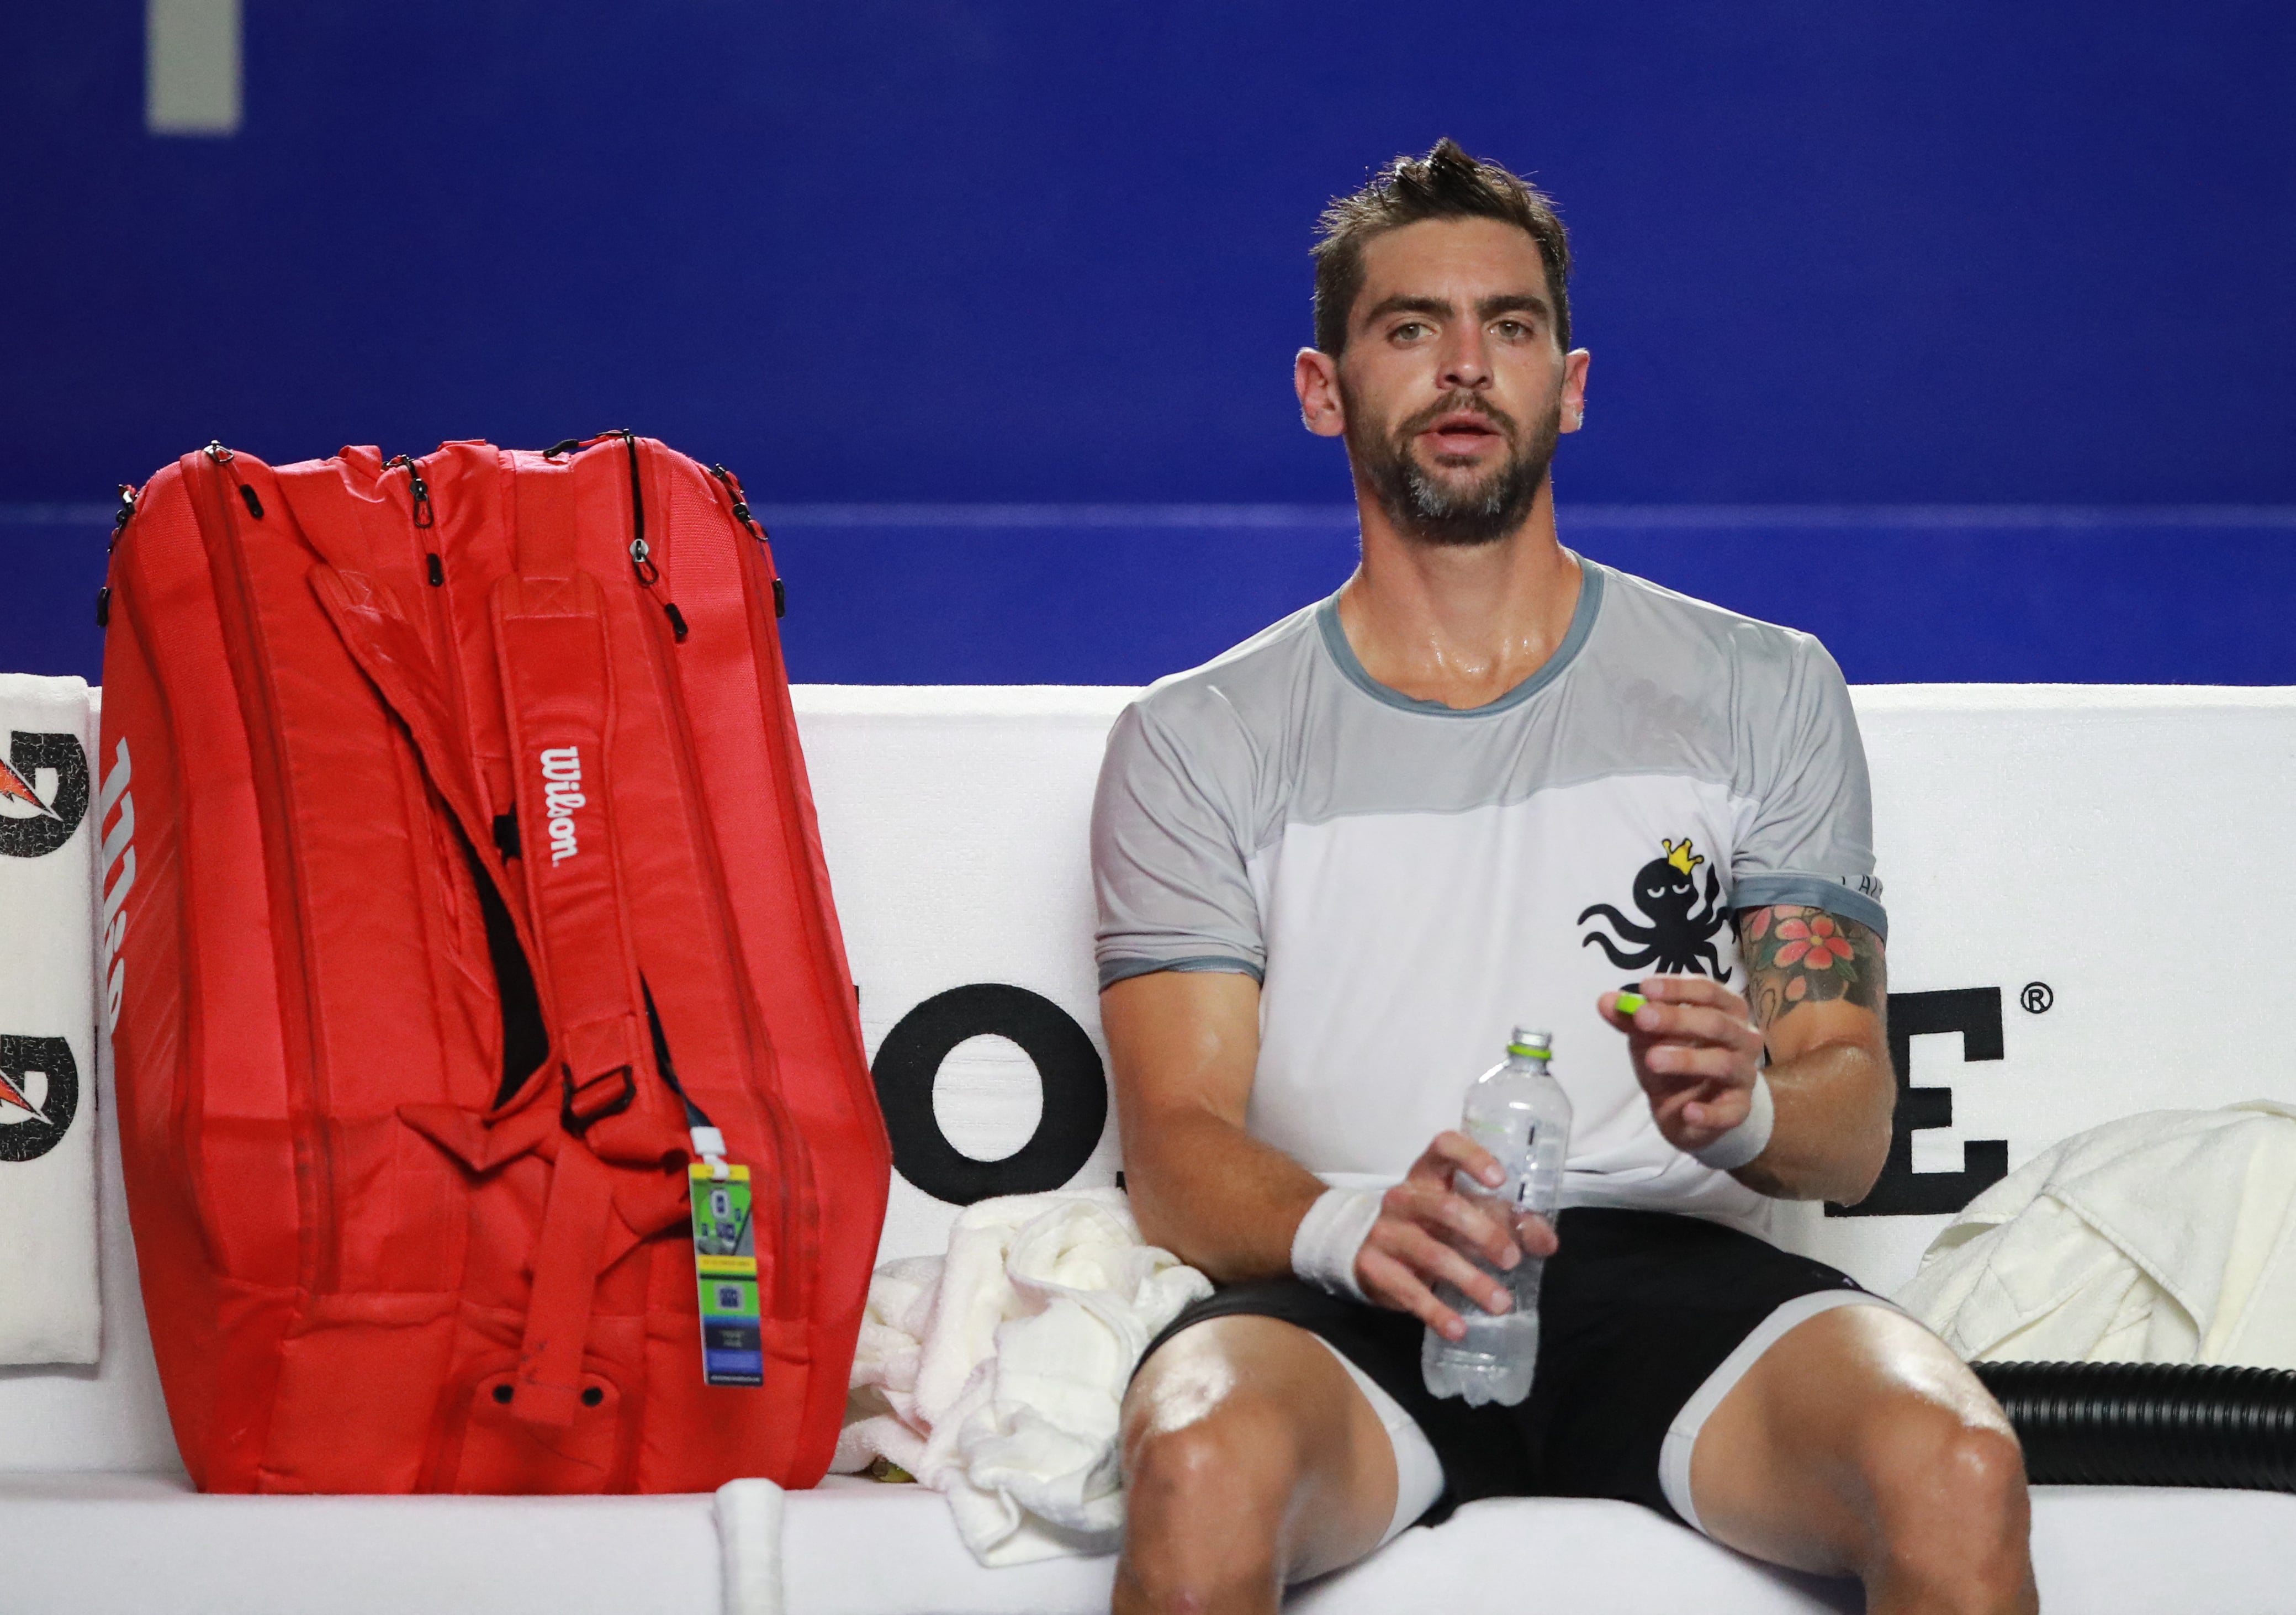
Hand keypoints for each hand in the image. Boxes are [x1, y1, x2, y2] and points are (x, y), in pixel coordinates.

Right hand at [1355, 1131, 1559, 1340]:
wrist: (1362, 1246)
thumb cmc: (1426, 1224)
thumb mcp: (1461, 1213)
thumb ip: (1505, 1221)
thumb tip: (1546, 1242)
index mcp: (1427, 1174)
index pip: (1445, 1147)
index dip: (1472, 1158)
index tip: (1500, 1180)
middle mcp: (1403, 1197)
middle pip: (1446, 1208)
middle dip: (1485, 1234)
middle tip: (1512, 1260)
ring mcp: (1386, 1232)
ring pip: (1432, 1254)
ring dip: (1471, 1280)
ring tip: (1501, 1304)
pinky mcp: (1374, 1267)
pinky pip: (1409, 1291)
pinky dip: (1437, 1312)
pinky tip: (1459, 1328)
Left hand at [1599, 975, 1764, 1157]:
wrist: (1688, 1108)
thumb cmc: (1674, 1059)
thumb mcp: (1649, 1036)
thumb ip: (1630, 1019)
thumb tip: (1605, 1001)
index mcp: (1726, 1011)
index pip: (1708, 991)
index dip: (1678, 987)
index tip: (1645, 987)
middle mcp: (1742, 1038)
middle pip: (1716, 1023)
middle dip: (1677, 1019)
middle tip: (1642, 1017)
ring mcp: (1744, 1075)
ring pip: (1723, 1063)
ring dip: (1687, 1060)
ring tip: (1652, 1060)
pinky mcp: (1739, 1109)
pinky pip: (1730, 1112)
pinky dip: (1709, 1113)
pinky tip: (1688, 1111)